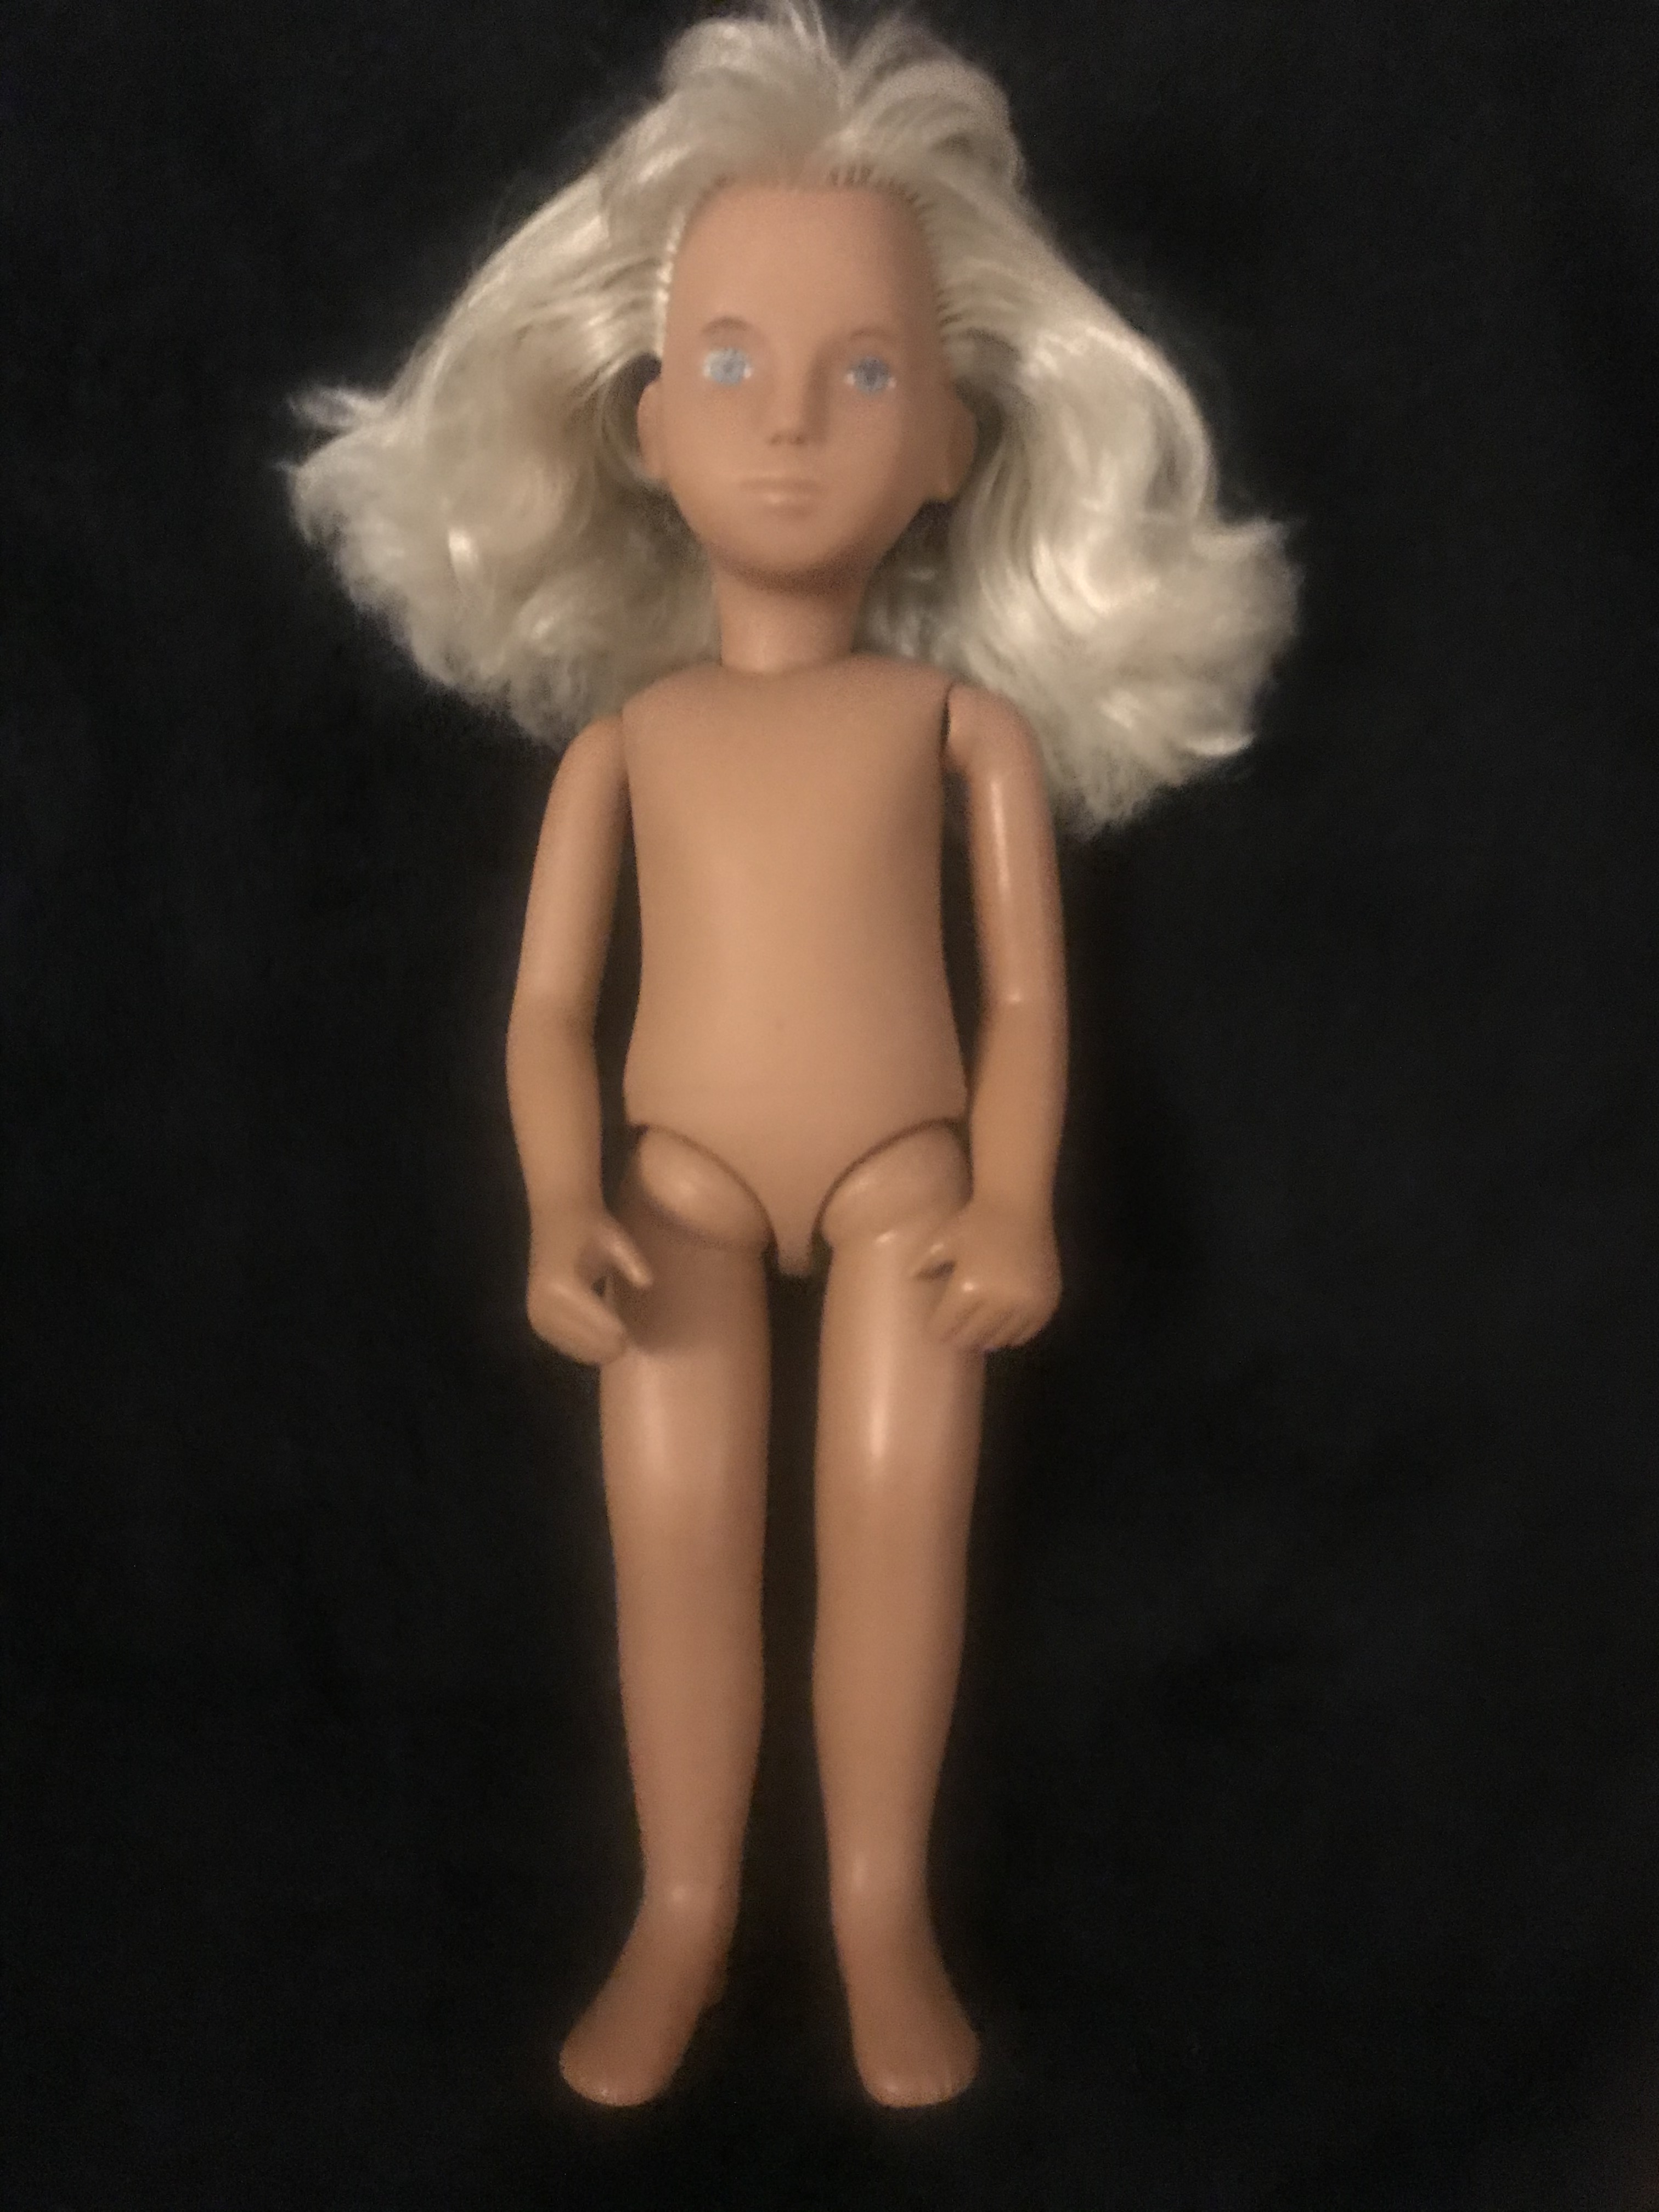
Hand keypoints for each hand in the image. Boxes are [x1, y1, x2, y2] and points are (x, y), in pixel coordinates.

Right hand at [526, 1201, 652, 1364]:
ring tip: (616, 1343)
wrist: (558, 1217)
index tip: (632, 1335)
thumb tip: (647, 1283)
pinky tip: (598, 1342)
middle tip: (628, 1343)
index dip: (617, 1333)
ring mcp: (537, 1313)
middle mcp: (544, 1303)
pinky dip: (581, 1347)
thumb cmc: (591, 1226)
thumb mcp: (616, 1240)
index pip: (596, 1323)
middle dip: (607, 1344)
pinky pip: (563, 1344)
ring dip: (595, 1349)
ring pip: (575, 1348)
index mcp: (563, 1286)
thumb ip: (632, 1262)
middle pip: (586, 1342)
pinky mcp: (535, 1317)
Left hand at [912, 1198, 1059, 1351]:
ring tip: (979, 1332)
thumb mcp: (942, 1240)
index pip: (947, 1327)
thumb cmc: (976, 1222)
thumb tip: (909, 1281)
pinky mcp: (1045, 1303)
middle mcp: (998, 1301)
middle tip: (955, 1335)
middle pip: (972, 1338)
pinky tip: (1002, 1327)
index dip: (938, 1330)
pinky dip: (1012, 1335)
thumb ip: (924, 1263)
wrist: (1018, 1205)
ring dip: (986, 1339)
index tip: (936, 1330)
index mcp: (968, 1288)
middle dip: (959, 1338)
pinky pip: (1025, 1334)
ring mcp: (1025, 1305)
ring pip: (999, 1340)